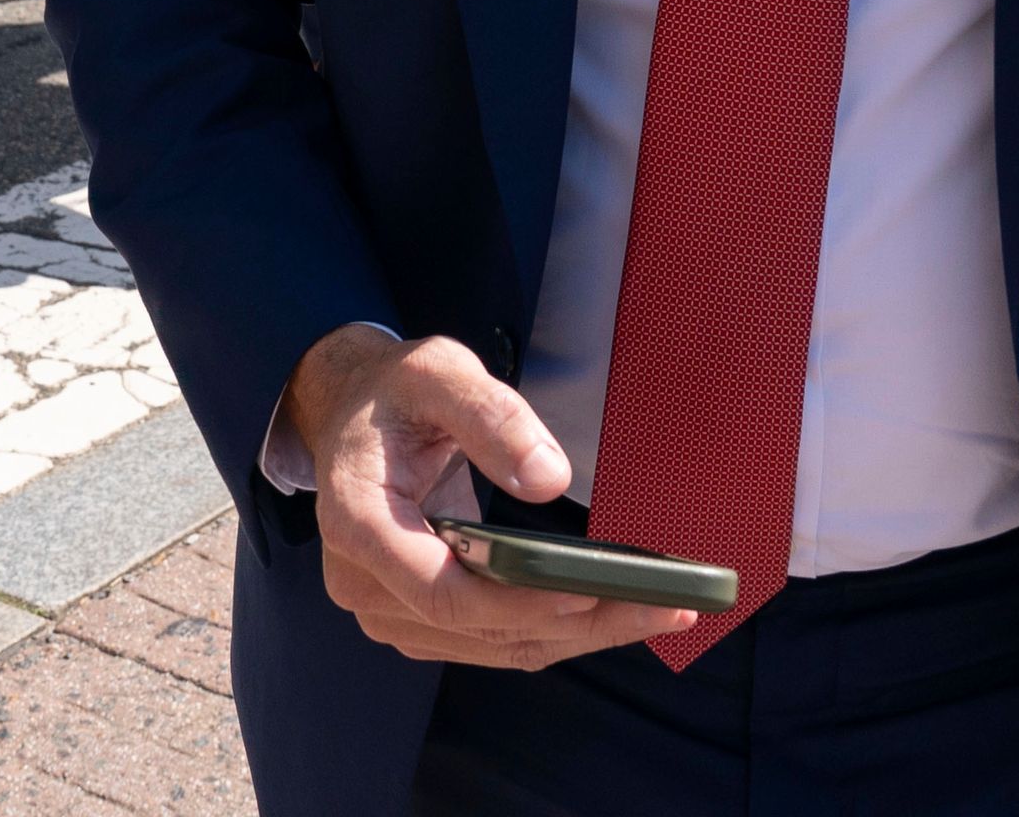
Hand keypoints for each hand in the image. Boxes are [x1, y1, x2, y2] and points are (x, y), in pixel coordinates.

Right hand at [280, 324, 698, 669]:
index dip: (518, 601)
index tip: (590, 589)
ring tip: (661, 612)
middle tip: (664, 607)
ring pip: (495, 645)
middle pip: (479, 630)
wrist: (354, 413)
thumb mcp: (437, 372)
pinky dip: (556, 632)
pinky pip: (493, 640)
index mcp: (357, 521)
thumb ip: (490, 416)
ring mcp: (389, 610)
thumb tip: (549, 480)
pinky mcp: (418, 620)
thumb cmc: (394, 391)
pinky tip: (614, 612)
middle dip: (577, 623)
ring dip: (580, 636)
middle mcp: (363, 583)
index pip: (442, 592)